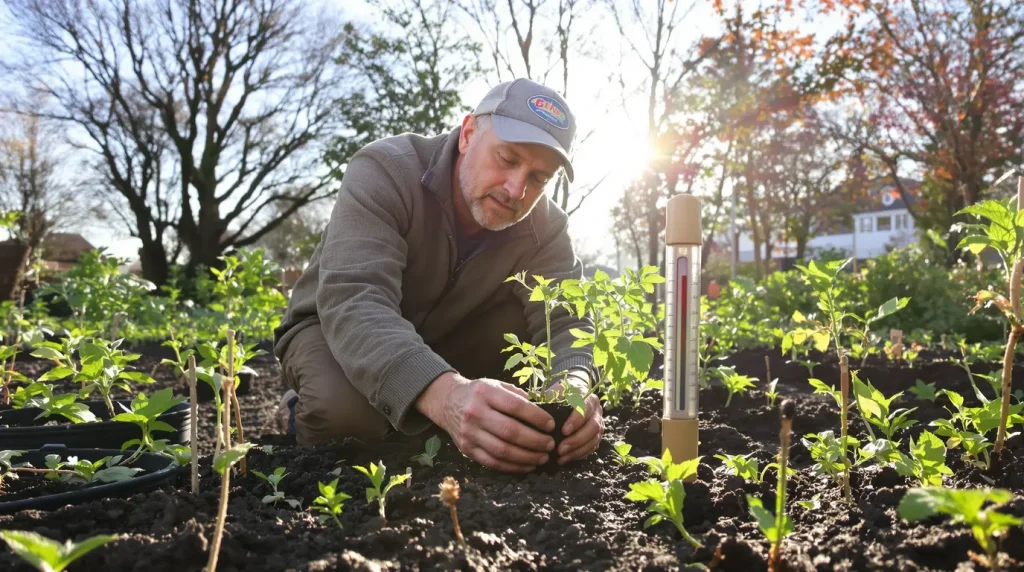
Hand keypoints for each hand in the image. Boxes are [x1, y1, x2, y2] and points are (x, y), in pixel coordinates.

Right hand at [416, 372, 555, 472]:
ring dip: (527, 457)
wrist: (447, 402)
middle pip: (510, 431)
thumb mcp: (496, 385)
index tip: (551, 425)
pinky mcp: (467, 449)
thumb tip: (544, 411)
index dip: (536, 417)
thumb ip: (518, 396)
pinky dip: (512, 467)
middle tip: (550, 444)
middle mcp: (475, 413)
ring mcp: (469, 433)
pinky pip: (493, 462)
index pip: (515, 406)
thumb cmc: (479, 394)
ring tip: (542, 457)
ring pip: (502, 450)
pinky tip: (527, 465)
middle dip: (535, 440)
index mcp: (485, 393)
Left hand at [547, 380, 603, 464]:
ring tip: (561, 457)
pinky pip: (592, 447)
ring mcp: (598, 424)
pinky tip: (565, 459)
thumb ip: (550, 401)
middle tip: (561, 449)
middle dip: (577, 440)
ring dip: (578, 450)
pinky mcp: (596, 436)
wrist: (568, 396)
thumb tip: (538, 415)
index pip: (586, 408)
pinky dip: (579, 454)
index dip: (577, 420)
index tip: (564, 431)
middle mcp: (596, 410)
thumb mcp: (554, 393)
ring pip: (594, 439)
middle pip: (593, 427)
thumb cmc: (559, 395)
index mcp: (587, 397)